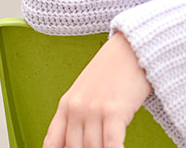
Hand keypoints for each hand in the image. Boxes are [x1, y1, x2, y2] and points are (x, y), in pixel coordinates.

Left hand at [43, 32, 150, 147]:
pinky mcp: (114, 111)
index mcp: (66, 105)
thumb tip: (79, 140)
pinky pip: (111, 143)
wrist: (132, 47)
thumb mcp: (86, 90)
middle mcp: (77, 109)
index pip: (53, 143)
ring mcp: (94, 110)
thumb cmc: (114, 69)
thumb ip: (77, 115)